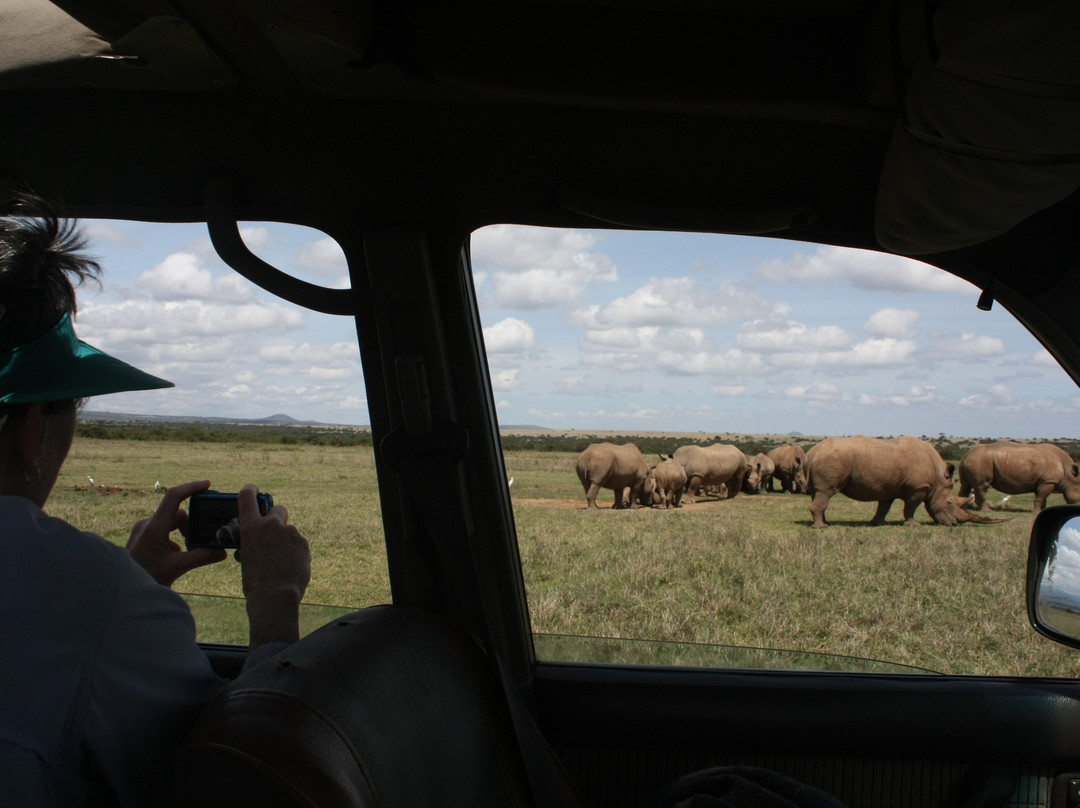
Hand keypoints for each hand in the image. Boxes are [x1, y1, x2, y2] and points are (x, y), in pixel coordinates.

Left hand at [127, 480, 226, 586]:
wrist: (123, 592)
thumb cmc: (146, 578)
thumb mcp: (177, 568)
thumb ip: (201, 557)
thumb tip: (222, 552)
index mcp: (154, 528)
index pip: (173, 497)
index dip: (191, 487)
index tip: (207, 484)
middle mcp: (146, 525)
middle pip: (177, 515)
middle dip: (190, 528)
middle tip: (196, 546)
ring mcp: (142, 530)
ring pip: (170, 523)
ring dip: (182, 535)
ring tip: (183, 555)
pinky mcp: (141, 536)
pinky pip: (163, 530)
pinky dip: (173, 539)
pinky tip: (172, 557)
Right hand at [234, 484, 310, 648]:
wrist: (275, 596)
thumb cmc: (255, 581)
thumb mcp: (245, 557)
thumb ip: (252, 541)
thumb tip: (255, 541)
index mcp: (251, 526)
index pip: (248, 495)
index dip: (250, 490)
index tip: (252, 490)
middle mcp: (272, 524)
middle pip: (278, 509)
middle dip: (276, 518)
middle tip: (273, 533)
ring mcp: (290, 533)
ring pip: (289, 531)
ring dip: (285, 540)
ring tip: (280, 561)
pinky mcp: (303, 543)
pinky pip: (298, 543)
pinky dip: (295, 551)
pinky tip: (289, 566)